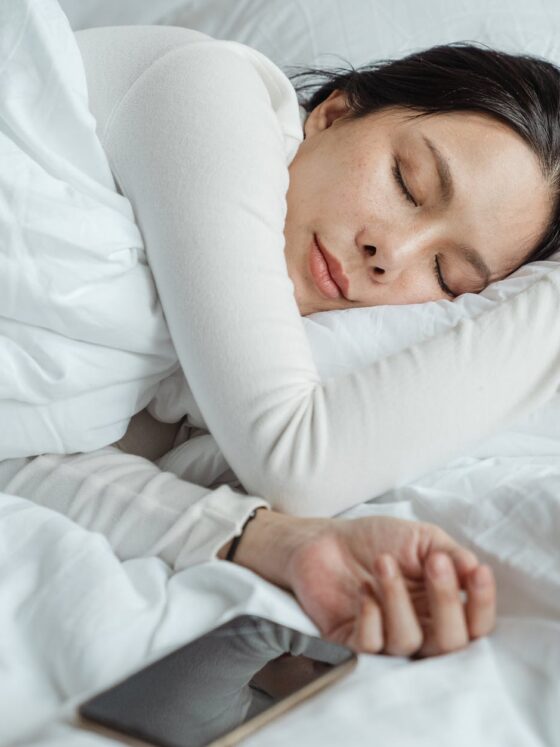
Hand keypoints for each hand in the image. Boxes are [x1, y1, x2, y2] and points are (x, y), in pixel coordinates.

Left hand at [231, 511, 495, 656]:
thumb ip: (451, 554)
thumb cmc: (377, 539)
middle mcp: (420, 630)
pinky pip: (371, 647)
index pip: (475, 624)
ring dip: (398, 599)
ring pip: (408, 642)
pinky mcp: (353, 643)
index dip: (482, 604)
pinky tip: (364, 590)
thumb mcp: (422, 539)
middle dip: (446, 601)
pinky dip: (370, 617)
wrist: (326, 539)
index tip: (477, 571)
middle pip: (450, 643)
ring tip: (383, 561)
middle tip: (433, 562)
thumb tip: (474, 568)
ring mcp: (387, 640)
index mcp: (441, 608)